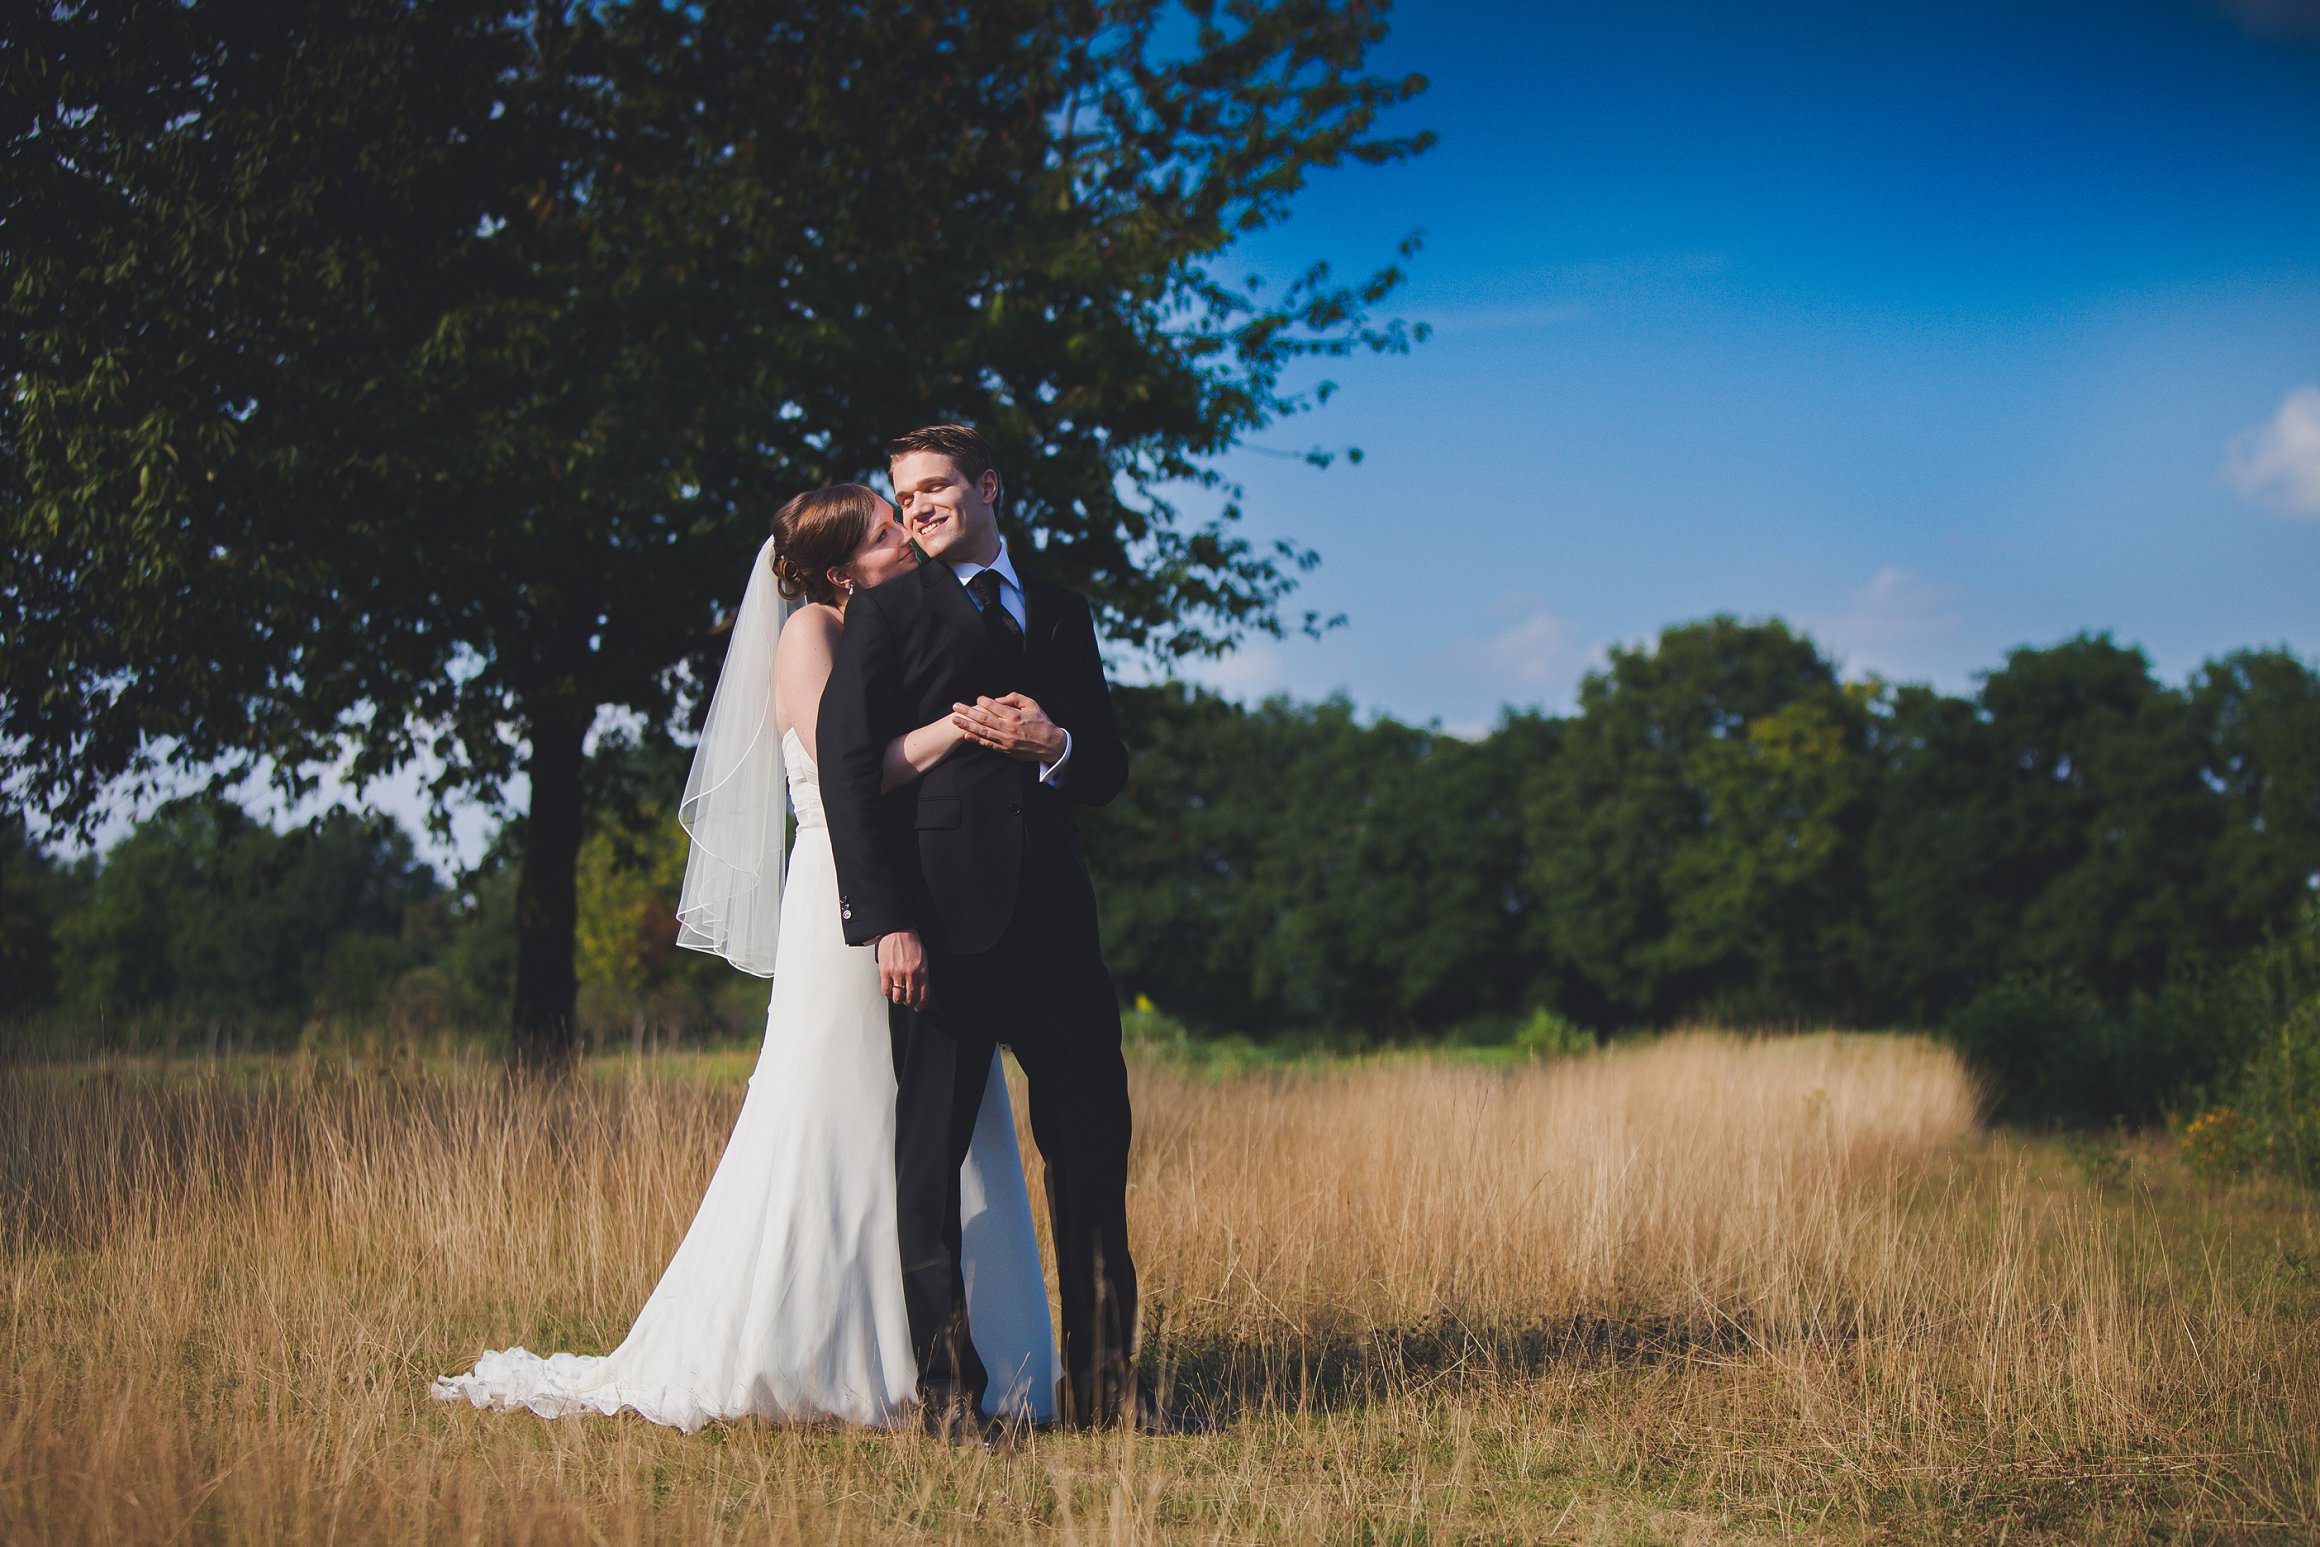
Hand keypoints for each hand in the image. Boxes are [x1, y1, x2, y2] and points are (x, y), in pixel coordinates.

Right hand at [876, 930, 929, 1011]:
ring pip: (898, 997)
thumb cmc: (911, 943)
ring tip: (898, 995)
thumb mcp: (923, 959)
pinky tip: (889, 989)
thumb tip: (921, 989)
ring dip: (898, 999)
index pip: (924, 996)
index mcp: (923, 972)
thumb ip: (922, 974)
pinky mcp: (886, 972)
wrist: (898, 931)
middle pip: (910, 998)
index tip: (918, 1007)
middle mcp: (911, 974)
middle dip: (909, 1003)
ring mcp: (898, 973)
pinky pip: (885, 990)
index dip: (921, 1005)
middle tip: (908, 1001)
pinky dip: (887, 993)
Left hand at [951, 692, 1065, 762]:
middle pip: (983, 719)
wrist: (1051, 744)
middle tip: (955, 706)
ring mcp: (1006, 740)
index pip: (994, 706)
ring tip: (955, 720)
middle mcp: (1008, 728)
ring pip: (982, 732)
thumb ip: (1015, 698)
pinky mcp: (1006, 750)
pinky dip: (976, 740)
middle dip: (967, 712)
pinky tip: (966, 735)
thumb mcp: (1032, 704)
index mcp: (1015, 716)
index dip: (984, 701)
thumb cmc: (1042, 722)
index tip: (978, 698)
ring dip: (967, 725)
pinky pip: (988, 744)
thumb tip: (998, 699)